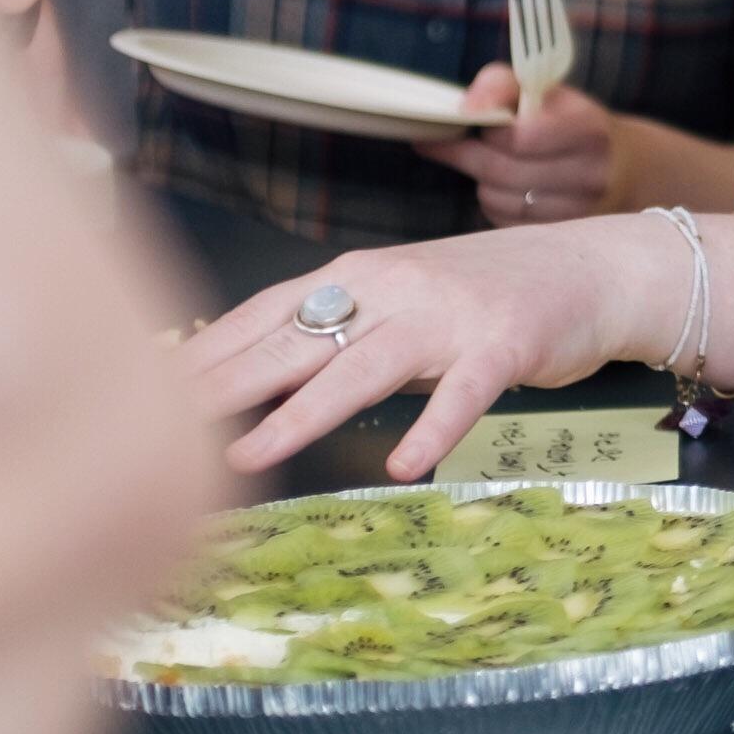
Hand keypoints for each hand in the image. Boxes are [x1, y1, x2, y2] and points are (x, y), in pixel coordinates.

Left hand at [182, 221, 675, 480]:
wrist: (595, 268)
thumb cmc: (491, 293)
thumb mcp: (403, 301)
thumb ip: (339, 331)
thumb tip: (249, 375)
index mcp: (360, 276)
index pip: (263, 314)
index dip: (202, 353)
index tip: (138, 388)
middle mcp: (394, 287)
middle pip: (294, 340)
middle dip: (221, 383)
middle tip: (154, 423)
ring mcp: (449, 315)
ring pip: (363, 365)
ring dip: (302, 412)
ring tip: (248, 453)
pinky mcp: (505, 344)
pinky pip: (464, 394)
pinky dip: (433, 427)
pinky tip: (402, 465)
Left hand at [423, 66, 621, 227]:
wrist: (625, 168)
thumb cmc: (572, 122)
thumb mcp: (546, 91)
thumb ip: (502, 84)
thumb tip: (465, 108)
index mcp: (589, 131)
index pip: (520, 138)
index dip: (488, 129)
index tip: (472, 119)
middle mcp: (590, 175)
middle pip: (501, 171)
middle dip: (465, 154)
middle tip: (444, 141)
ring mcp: (578, 213)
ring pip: (496, 199)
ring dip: (480, 180)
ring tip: (486, 162)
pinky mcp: (561, 237)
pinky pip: (502, 222)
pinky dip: (493, 202)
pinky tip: (503, 186)